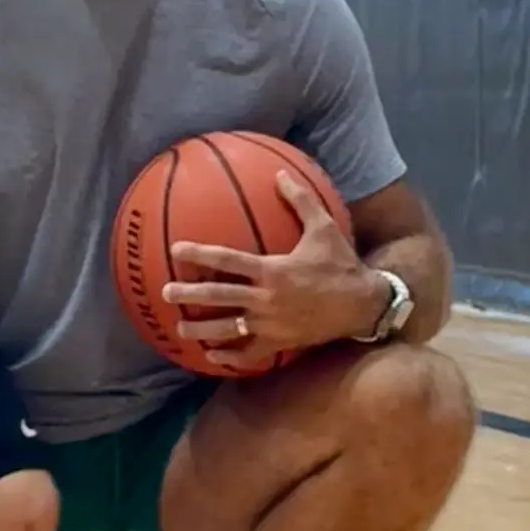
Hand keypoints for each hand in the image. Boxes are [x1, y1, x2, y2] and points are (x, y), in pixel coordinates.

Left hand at [163, 168, 384, 369]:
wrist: (363, 304)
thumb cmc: (342, 264)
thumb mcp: (324, 228)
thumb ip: (300, 200)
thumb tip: (280, 173)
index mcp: (272, 270)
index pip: (227, 260)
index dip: (200, 254)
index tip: (176, 250)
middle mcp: (266, 299)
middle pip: (219, 297)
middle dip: (190, 296)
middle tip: (166, 293)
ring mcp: (271, 324)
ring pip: (229, 330)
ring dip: (202, 331)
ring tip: (181, 331)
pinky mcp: (280, 343)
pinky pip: (250, 354)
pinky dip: (231, 357)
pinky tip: (214, 357)